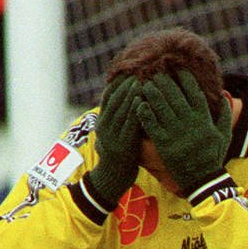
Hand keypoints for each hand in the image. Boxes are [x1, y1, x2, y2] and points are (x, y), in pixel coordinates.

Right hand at [83, 76, 141, 208]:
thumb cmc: (119, 156)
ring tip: (144, 78)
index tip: (130, 67)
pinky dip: (137, 110)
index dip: (119, 80)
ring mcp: (112, 136)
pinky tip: (145, 100)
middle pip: (115, 98)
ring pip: (122, 108)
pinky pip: (130, 124)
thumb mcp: (115, 134)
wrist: (112, 181)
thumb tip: (131, 100)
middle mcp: (104, 127)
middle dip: (127, 81)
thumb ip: (120, 119)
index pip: (109, 95)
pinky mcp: (123, 146)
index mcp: (102, 121)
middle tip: (140, 68)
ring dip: (132, 92)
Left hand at [137, 71, 233, 197]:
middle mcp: (190, 124)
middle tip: (155, 72)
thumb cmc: (213, 156)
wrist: (203, 181)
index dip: (184, 78)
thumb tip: (225, 94)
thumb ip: (225, 114)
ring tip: (144, 83)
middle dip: (164, 81)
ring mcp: (176, 134)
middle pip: (174, 95)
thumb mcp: (224, 135)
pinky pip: (152, 125)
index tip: (177, 68)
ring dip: (152, 93)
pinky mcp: (164, 145)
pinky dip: (145, 113)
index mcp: (204, 119)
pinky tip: (139, 104)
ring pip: (161, 107)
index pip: (194, 92)